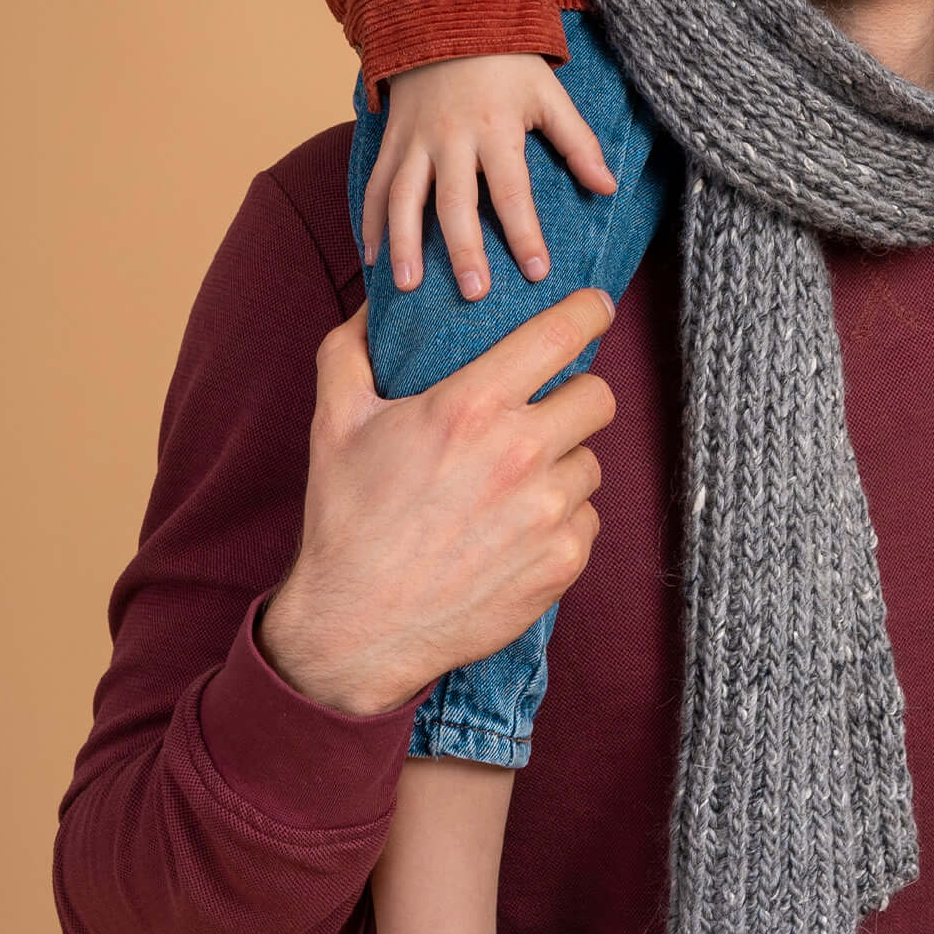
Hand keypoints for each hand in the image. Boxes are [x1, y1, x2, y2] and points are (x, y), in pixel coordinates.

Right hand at [259, 292, 617, 715]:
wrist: (356, 628)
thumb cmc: (346, 519)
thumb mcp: (335, 422)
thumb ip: (353, 348)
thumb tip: (378, 304)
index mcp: (472, 407)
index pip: (562, 334)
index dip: (587, 312)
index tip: (594, 308)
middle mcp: (520, 453)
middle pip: (597, 397)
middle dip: (575, 396)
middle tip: (542, 413)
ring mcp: (547, 512)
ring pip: (590, 462)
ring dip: (561, 465)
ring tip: (512, 486)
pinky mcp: (562, 562)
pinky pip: (587, 519)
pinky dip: (559, 521)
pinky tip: (514, 531)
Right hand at [366, 54, 616, 300]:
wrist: (446, 17)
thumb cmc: (507, 62)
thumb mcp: (549, 94)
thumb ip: (578, 142)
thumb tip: (607, 188)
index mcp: (496, 128)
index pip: (512, 191)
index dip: (525, 233)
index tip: (537, 272)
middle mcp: (451, 138)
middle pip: (455, 201)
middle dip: (463, 249)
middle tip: (473, 292)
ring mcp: (415, 140)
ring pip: (403, 197)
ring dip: (403, 243)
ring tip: (406, 286)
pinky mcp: (391, 140)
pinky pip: (376, 184)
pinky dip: (370, 221)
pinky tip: (372, 257)